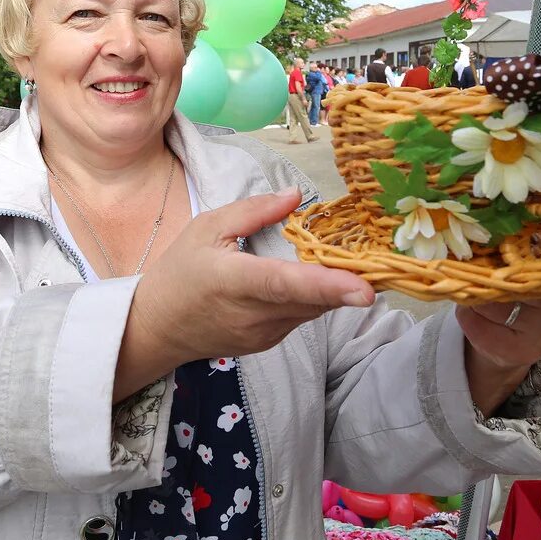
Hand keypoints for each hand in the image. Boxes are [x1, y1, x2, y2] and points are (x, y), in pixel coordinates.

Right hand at [118, 189, 373, 397]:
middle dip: (349, 283)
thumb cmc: (181, 270)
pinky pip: (302, 317)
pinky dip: (313, 298)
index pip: (287, 285)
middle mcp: (252, 315)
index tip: (366, 290)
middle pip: (312, 300)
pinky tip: (311, 280)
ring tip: (349, 264)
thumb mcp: (208, 227)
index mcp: (234, 281)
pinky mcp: (269, 343)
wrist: (157, 327)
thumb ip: (254, 210)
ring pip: (313, 309)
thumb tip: (296, 196)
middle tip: (383, 264)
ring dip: (333, 289)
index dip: (328, 287)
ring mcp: (263, 335)